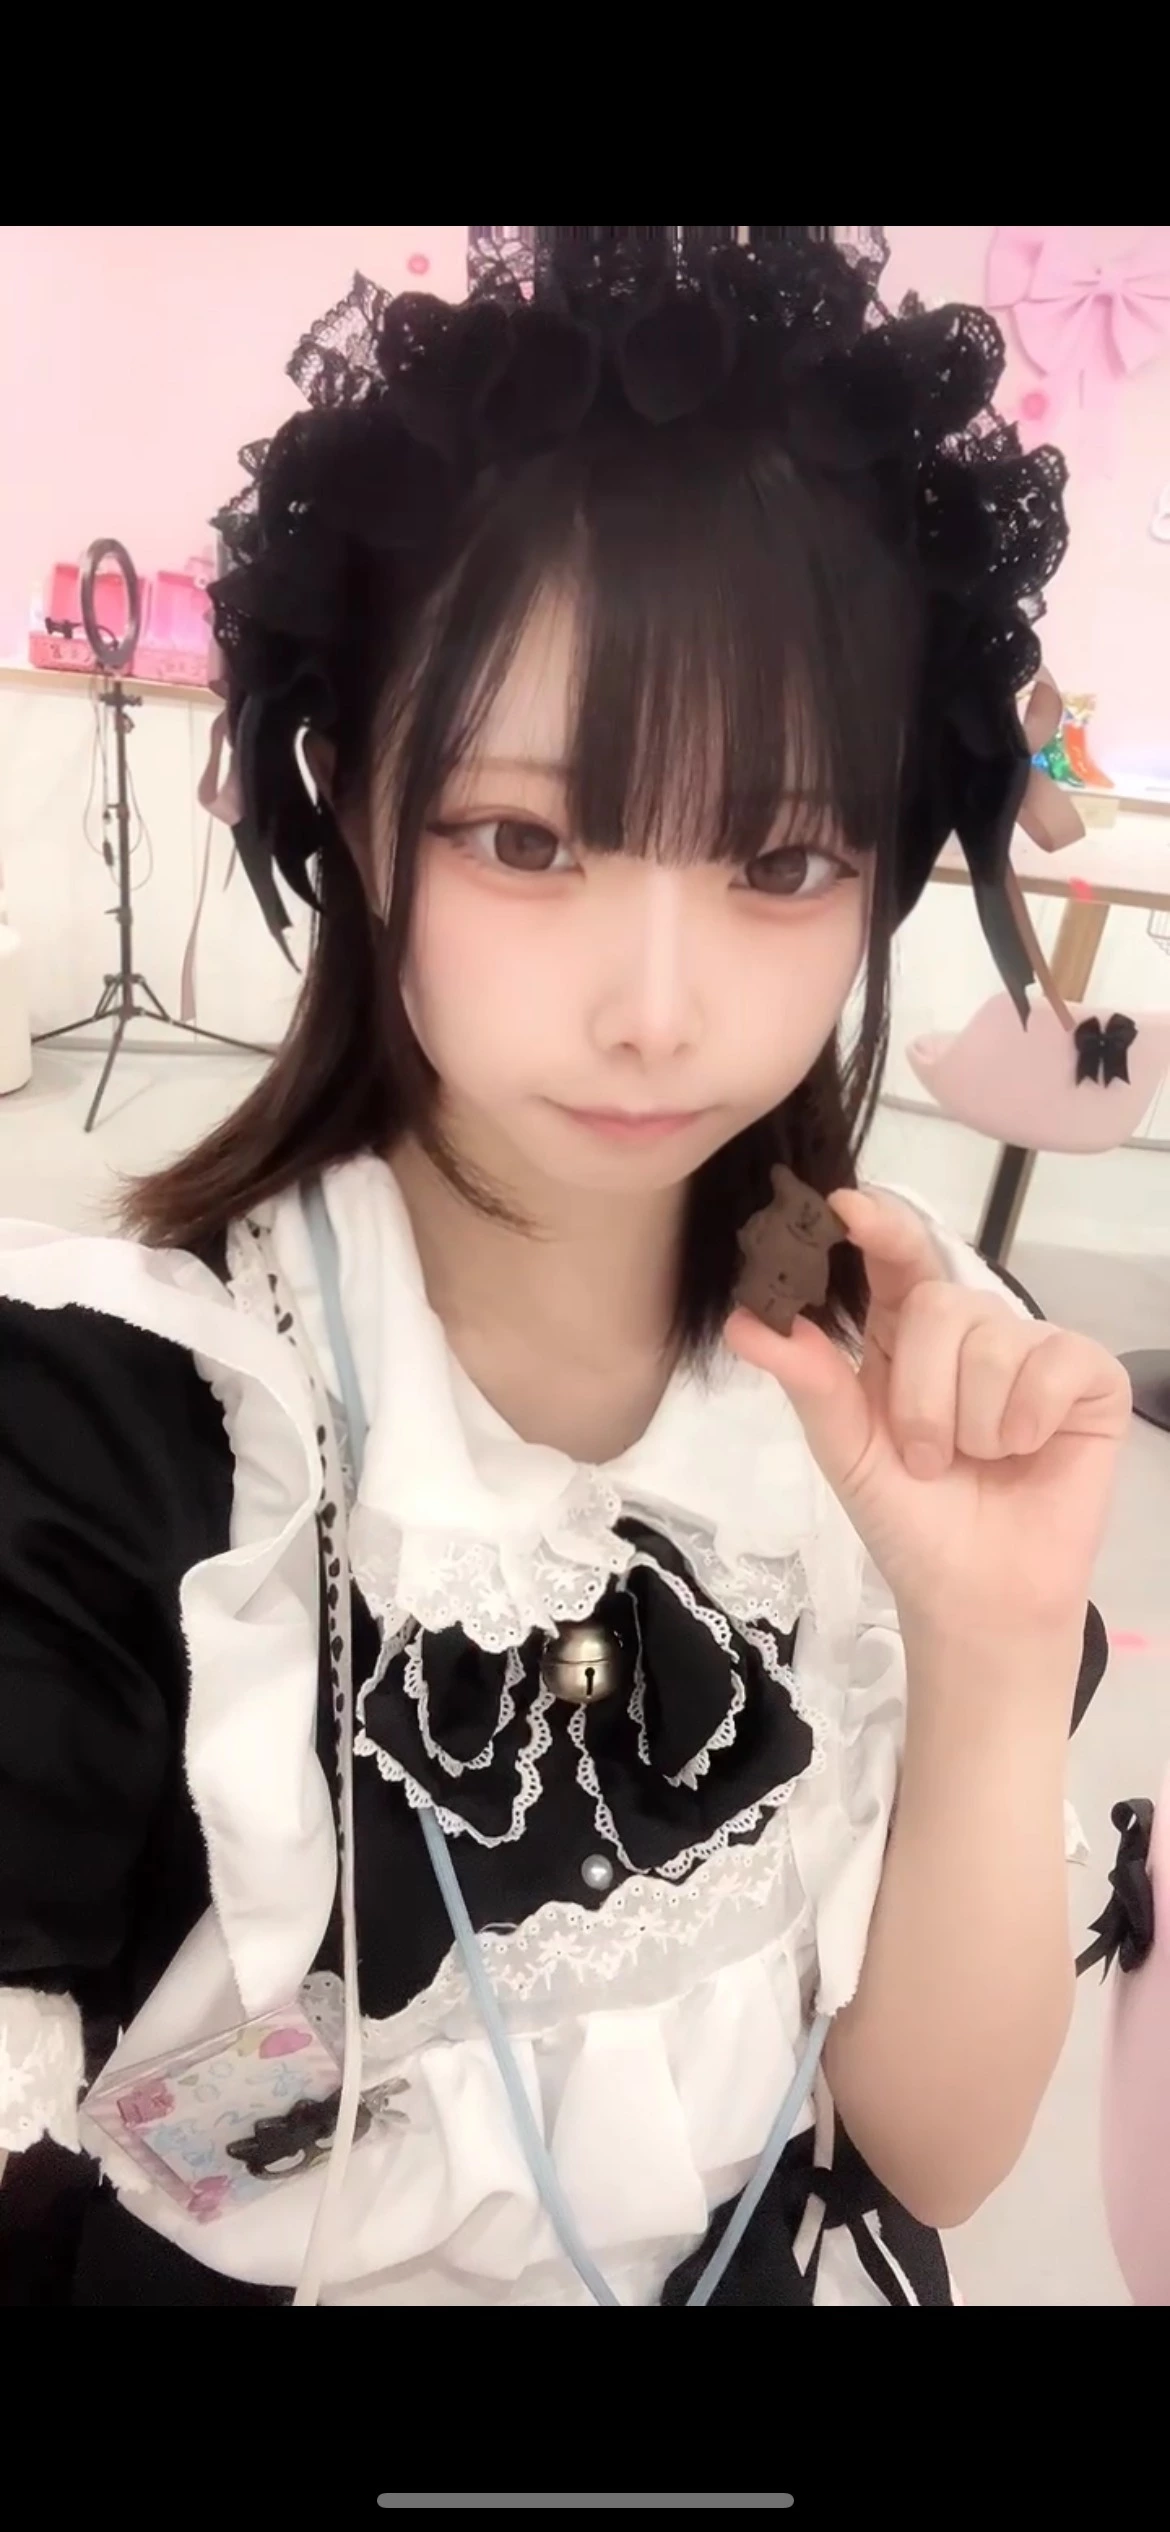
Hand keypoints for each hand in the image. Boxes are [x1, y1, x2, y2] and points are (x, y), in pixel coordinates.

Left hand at [725, 1190, 1130, 1638]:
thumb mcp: (847, 1450)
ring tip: (980, 1463)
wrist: (973, 1595)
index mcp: (906, 1337)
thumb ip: (808, 1380)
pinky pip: (1054, 1364)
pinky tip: (1028, 1450)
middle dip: (922, 1395)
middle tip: (927, 1458)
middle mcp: (971, 1331)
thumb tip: (746, 1321)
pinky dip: (1028, 1419)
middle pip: (941, 1304)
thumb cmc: (909, 1523)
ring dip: (974, 1423)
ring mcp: (1033, 1351)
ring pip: (994, 1340)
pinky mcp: (1087, 1379)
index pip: (896, 1260)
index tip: (845, 1209)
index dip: (878, 1228)